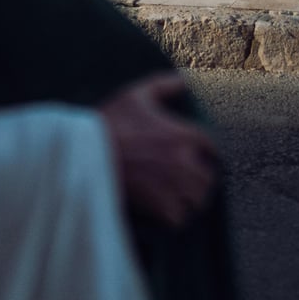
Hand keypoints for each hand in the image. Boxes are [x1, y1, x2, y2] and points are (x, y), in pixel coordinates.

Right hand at [98, 72, 217, 226]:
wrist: (86, 154)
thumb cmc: (111, 122)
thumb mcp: (136, 95)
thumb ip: (164, 84)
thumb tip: (183, 80)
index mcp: (183, 134)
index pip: (212, 149)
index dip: (204, 154)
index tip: (195, 157)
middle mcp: (184, 162)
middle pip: (208, 179)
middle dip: (199, 180)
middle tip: (186, 180)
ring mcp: (173, 186)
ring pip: (197, 201)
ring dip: (190, 200)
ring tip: (178, 197)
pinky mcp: (159, 207)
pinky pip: (179, 219)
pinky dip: (173, 217)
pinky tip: (163, 208)